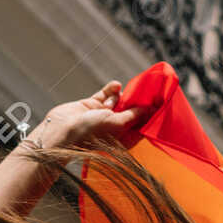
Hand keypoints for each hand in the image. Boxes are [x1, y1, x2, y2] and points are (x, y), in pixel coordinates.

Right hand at [23, 80, 152, 150]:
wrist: (62, 131)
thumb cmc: (92, 133)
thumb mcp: (118, 123)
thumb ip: (133, 115)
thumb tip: (149, 108)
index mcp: (123, 138)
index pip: (141, 125)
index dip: (149, 115)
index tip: (160, 102)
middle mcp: (113, 127)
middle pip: (130, 112)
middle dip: (138, 102)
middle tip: (149, 89)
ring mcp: (102, 116)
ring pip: (117, 102)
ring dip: (124, 94)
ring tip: (131, 87)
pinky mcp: (91, 106)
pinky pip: (104, 95)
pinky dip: (110, 90)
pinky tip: (116, 84)